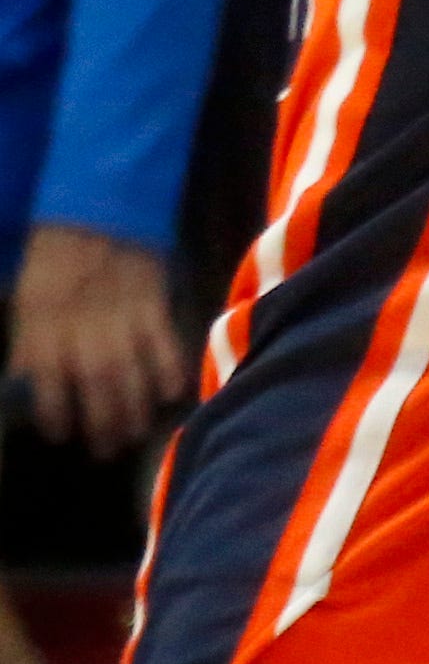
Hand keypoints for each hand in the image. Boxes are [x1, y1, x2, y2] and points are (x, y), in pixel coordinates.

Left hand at [11, 225, 180, 455]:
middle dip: (101, 420)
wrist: (98, 213)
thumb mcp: (26, 296)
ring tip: (136, 434)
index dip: (52, 409)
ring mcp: (119, 313)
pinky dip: (168, 368)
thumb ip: (29, 340)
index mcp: (43, 319)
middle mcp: (81, 321)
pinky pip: (163, 342)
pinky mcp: (152, 302)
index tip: (59, 434)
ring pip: (128, 368)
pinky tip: (171, 394)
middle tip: (106, 450)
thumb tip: (23, 383)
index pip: (47, 375)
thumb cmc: (56, 259)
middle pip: (93, 380)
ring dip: (133, 406)